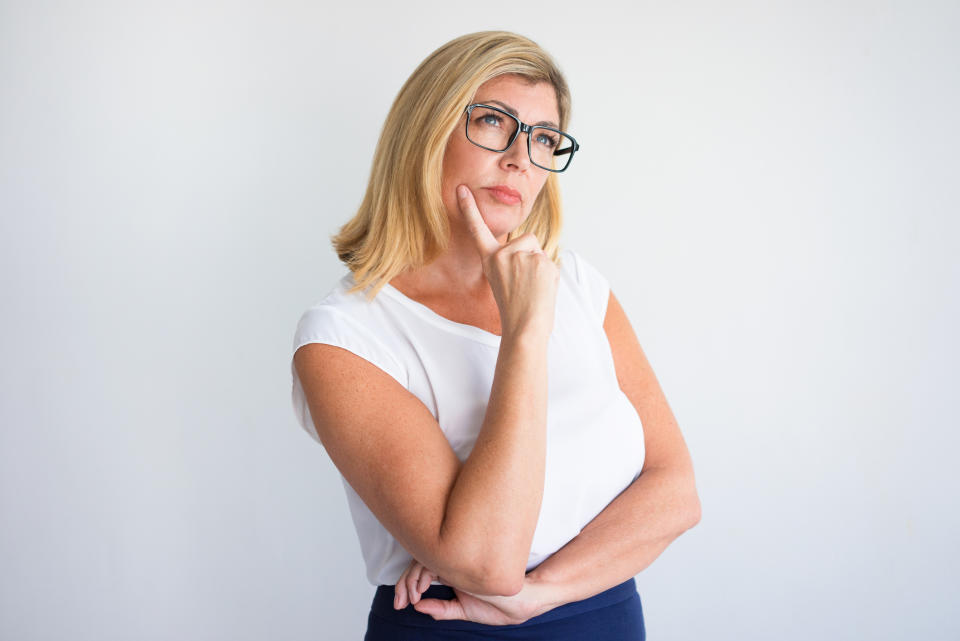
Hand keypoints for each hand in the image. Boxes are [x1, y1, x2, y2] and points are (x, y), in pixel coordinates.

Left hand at [394, 558, 547, 625]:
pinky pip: (436, 557)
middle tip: (399, 603)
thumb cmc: (498, 605)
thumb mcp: (465, 611)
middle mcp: (452, 560)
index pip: (420, 571)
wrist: (522, 599)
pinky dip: (424, 573)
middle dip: (403, 583)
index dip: (405, 585)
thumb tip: (419, 608)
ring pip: (423, 557)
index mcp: (451, 571)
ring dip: (411, 578)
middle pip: (417, 562)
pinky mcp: (464, 555)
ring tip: (413, 597)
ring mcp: (458, 555)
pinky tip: (423, 589)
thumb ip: (442, 609)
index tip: (400, 604)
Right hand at [456, 184, 558, 340]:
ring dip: (541, 267)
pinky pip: (550, 261)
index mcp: (490, 260)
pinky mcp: (538, 260)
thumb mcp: (505, 281)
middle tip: (526, 285)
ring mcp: (521, 256)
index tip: (462, 189)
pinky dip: (550, 275)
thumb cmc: (516, 310)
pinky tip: (541, 289)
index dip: (469, 209)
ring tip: (533, 288)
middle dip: (531, 258)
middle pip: (526, 240)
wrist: (525, 327)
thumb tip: (530, 250)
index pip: (478, 230)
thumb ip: (512, 261)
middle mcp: (503, 255)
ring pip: (539, 250)